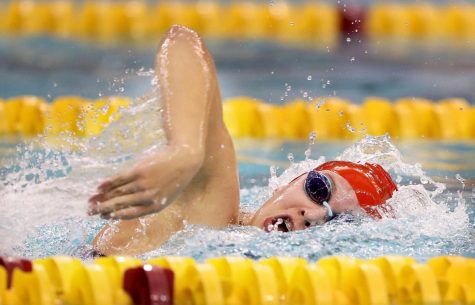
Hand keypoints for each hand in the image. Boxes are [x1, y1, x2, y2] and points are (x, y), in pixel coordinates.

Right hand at [88, 145, 202, 219]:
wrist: (184, 160)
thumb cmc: (174, 179)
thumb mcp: (165, 196)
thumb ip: (149, 202)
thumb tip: (129, 207)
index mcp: (155, 207)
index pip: (129, 214)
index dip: (114, 215)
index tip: (104, 217)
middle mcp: (148, 198)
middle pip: (120, 205)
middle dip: (103, 209)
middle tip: (90, 212)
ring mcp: (143, 184)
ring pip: (118, 193)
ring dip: (101, 198)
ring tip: (91, 201)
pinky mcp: (139, 171)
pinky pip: (120, 179)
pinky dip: (108, 183)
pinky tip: (99, 187)